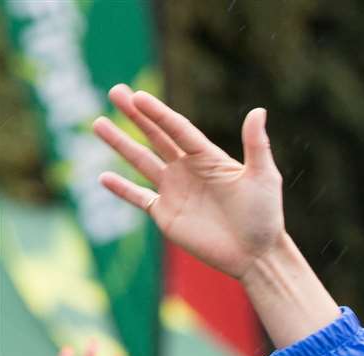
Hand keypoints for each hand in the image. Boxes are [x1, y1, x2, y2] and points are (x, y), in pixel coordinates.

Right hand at [92, 85, 284, 279]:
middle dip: (136, 115)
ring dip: (120, 143)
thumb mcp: (264, 177)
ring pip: (142, 161)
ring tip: (98, 122)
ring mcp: (175, 191)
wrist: (256, 255)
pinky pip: (139, 197)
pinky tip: (103, 177)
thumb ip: (257, 145)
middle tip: (115, 91)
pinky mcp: (166, 214)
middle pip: (156, 137)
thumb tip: (259, 110)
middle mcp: (189, 170)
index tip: (138, 96)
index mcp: (209, 158)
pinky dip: (121, 189)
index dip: (158, 113)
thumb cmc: (265, 216)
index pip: (178, 129)